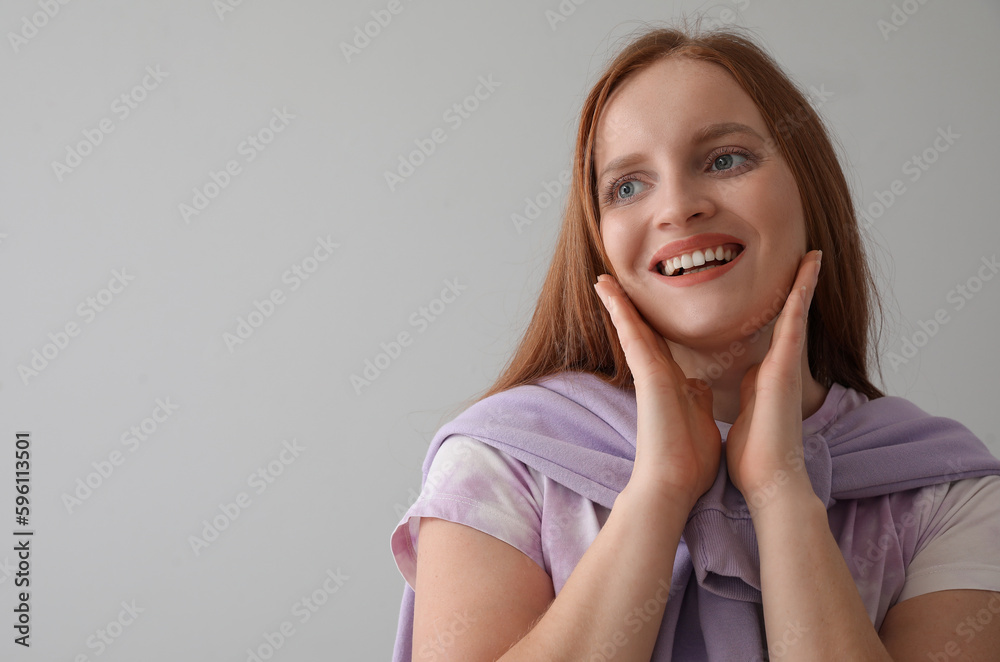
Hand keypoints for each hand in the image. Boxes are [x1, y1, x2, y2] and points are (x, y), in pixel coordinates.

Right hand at [594, 275, 721, 507]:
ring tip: (603, 280)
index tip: (639, 306)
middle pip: (639, 333)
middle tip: (610, 283)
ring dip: (618, 304)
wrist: (674, 485)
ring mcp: (650, 376)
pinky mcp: (648, 377)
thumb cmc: (688, 462)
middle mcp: (656, 377)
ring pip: (632, 330)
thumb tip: (698, 385)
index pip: (657, 346)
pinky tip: (612, 294)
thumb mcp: (698, 418)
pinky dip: (622, 315)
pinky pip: (633, 337)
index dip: (647, 323)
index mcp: (671, 385)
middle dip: (626, 308)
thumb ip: (695, 398)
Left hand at [725, 250, 822, 507]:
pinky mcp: (785, 369)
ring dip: (804, 285)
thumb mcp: (742, 415)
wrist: (769, 480)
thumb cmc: (754, 456)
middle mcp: (779, 368)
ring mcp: (785, 367)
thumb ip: (744, 396)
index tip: (779, 289)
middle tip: (807, 258)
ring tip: (812, 255)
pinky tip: (808, 271)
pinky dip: (801, 297)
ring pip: (795, 316)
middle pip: (790, 319)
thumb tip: (736, 385)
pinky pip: (794, 324)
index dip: (777, 311)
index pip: (772, 336)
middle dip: (798, 290)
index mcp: (765, 378)